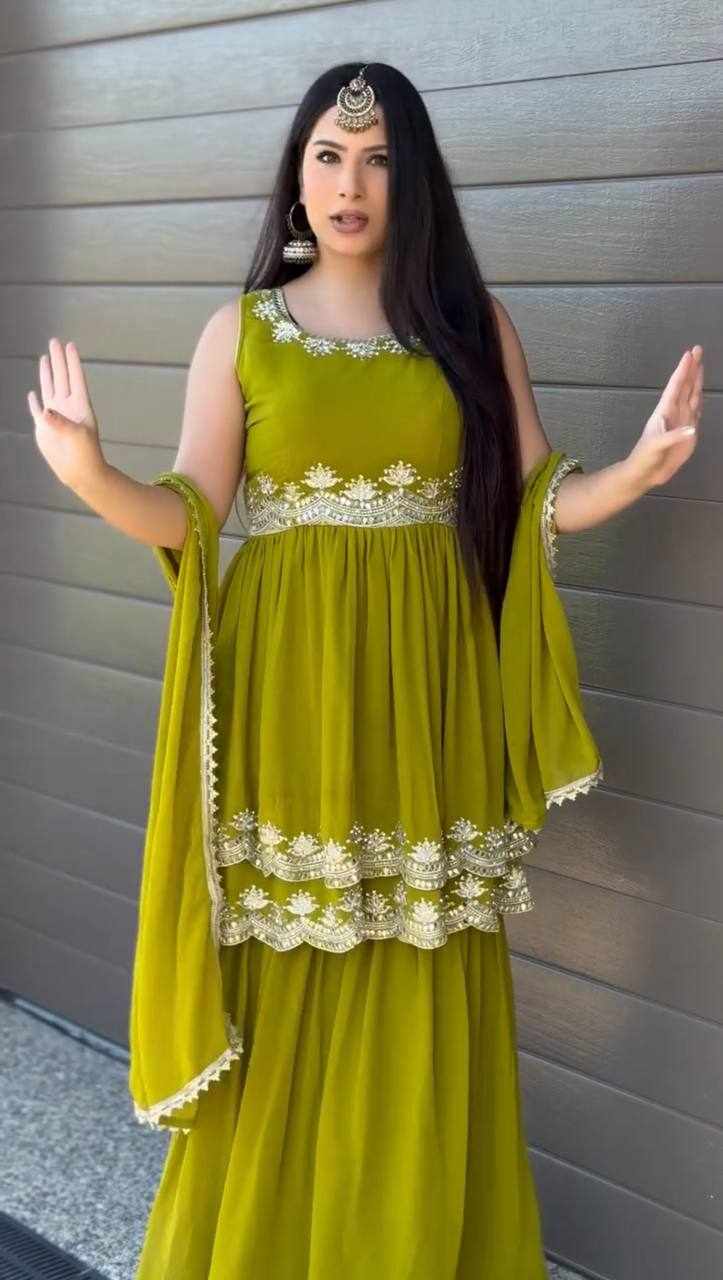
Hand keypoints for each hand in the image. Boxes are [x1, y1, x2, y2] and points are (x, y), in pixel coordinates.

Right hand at [27, 337, 106, 491]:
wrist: (80, 473)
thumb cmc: (86, 454)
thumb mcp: (77, 436)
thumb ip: (61, 422)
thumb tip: (45, 411)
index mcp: (80, 406)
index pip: (76, 378)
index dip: (72, 362)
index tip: (70, 345)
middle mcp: (67, 407)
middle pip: (61, 377)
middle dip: (58, 360)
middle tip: (54, 341)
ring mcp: (55, 416)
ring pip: (50, 388)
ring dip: (47, 373)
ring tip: (45, 358)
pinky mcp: (44, 428)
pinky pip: (37, 410)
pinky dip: (34, 401)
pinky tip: (33, 394)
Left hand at [624, 346, 702, 490]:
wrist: (645, 473)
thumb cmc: (645, 458)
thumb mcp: (656, 447)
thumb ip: (673, 438)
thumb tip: (692, 429)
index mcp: (665, 412)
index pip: (676, 387)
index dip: (683, 371)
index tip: (689, 354)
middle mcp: (674, 412)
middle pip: (685, 386)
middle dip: (692, 368)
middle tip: (698, 349)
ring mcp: (681, 421)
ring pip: (692, 396)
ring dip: (696, 380)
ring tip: (701, 365)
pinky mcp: (688, 433)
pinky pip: (696, 412)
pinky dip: (699, 400)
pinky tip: (701, 394)